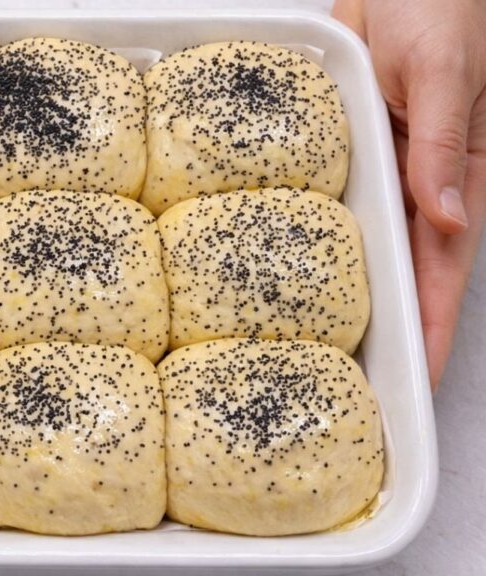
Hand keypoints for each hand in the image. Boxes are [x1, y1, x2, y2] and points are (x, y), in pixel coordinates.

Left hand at [333, 0, 485, 390]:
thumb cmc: (444, 7)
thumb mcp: (446, 74)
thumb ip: (445, 145)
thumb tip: (446, 216)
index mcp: (460, 174)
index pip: (446, 268)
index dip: (435, 327)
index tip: (422, 379)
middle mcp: (420, 183)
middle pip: (405, 272)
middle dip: (392, 333)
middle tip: (366, 387)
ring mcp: (383, 170)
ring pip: (367, 246)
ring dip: (352, 294)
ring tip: (323, 348)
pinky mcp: (348, 152)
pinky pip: (333, 203)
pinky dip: (318, 239)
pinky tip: (289, 271)